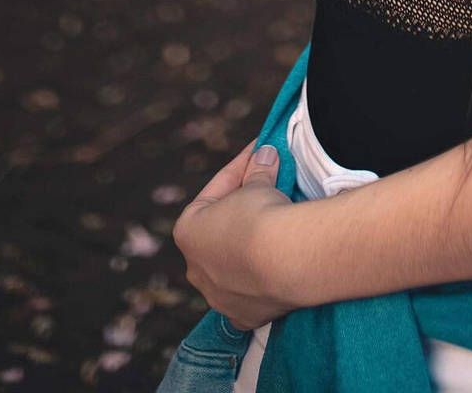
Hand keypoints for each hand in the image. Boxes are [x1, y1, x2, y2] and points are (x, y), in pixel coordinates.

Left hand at [172, 137, 299, 331]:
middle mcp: (195, 268)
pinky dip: (260, 280)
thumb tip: (265, 154)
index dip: (241, 169)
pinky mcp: (242, 316)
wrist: (284, 258)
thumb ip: (257, 170)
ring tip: (274, 230)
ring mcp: (217, 296)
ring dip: (248, 249)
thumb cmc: (260, 215)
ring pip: (231, 268)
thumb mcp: (257, 184)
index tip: (260, 155)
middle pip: (220, 233)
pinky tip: (273, 267)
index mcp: (187, 231)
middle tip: (266, 190)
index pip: (215, 192)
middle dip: (240, 212)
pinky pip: (249, 295)